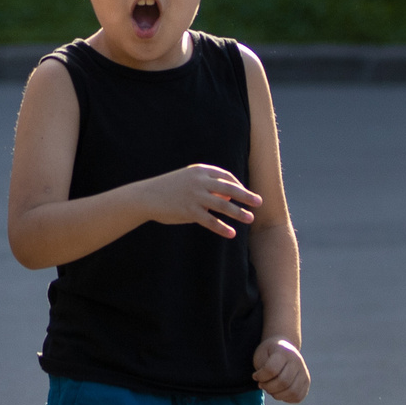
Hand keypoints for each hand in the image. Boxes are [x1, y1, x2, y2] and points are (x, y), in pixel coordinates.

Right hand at [141, 164, 258, 237]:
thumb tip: (225, 196)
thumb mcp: (186, 179)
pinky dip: (222, 228)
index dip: (238, 184)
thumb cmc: (167, 189)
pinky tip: (231, 233)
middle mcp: (199, 181)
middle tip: (259, 202)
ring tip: (250, 218)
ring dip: (239, 213)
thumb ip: (204, 184)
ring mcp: (195, 196)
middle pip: (229, 188)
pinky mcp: (189, 211)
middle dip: (246, 196)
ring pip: (223, 205)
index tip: (245, 193)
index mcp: (199, 171)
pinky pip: (210, 221)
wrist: (146, 197)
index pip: (225, 176)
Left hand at [253, 337, 310, 401]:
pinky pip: (297, 396)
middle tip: (261, 384)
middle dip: (268, 387)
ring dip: (277, 395)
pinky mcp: (306, 381)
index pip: (272, 369)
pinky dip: (286, 398)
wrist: (284, 347)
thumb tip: (264, 385)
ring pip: (292, 391)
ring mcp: (304, 372)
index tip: (255, 376)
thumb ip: (262, 369)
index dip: (260, 376)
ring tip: (270, 389)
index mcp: (284, 352)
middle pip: (283, 382)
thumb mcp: (261, 354)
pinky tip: (279, 392)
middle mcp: (297, 361)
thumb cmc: (269, 353)